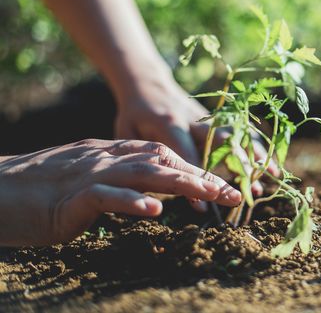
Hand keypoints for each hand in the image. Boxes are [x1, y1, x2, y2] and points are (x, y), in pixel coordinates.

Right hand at [0, 139, 240, 246]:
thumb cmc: (45, 192)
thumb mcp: (92, 181)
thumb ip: (122, 182)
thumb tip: (154, 195)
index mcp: (113, 152)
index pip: (164, 155)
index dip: (196, 168)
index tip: (224, 185)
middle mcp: (108, 157)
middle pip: (164, 161)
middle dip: (201, 176)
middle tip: (233, 192)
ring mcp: (92, 173)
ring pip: (145, 173)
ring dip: (182, 184)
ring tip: (211, 196)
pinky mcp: (73, 195)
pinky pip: (107, 196)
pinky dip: (132, 202)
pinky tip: (155, 211)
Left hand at [113, 75, 278, 201]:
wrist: (147, 83)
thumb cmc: (133, 114)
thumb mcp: (127, 134)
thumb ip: (141, 158)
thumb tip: (155, 188)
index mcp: (169, 123)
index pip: (186, 156)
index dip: (196, 181)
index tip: (205, 207)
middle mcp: (194, 120)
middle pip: (221, 145)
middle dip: (237, 169)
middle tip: (248, 194)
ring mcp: (208, 117)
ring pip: (237, 136)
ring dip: (255, 157)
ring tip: (271, 176)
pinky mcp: (216, 118)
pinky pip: (241, 132)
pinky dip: (258, 147)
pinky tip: (272, 162)